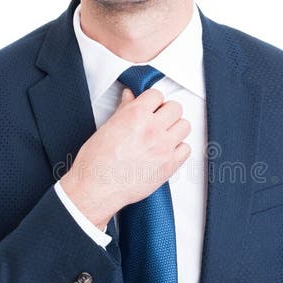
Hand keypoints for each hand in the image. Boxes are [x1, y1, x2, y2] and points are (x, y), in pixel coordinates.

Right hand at [59, 86, 190, 229]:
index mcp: (136, 116)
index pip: (157, 95)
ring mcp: (164, 148)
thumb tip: (130, 98)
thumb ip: (124, 110)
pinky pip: (186, 149)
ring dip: (175, 128)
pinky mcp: (169, 165)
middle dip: (166, 112)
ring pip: (184, 126)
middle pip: (175, 108)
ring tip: (164, 134)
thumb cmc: (96, 162)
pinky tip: (167, 150)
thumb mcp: (107, 127)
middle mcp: (153, 130)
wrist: (96, 188)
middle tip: (158, 119)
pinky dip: (179, 148)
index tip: (150, 106)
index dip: (153, 101)